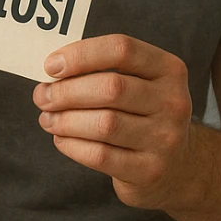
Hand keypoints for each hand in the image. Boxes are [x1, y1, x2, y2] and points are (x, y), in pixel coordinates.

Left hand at [32, 35, 192, 211]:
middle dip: (66, 91)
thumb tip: (52, 70)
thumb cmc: (142, 114)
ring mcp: (165, 139)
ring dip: (65, 120)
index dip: (81, 54)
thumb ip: (102, 71)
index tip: (51, 65)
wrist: (178, 167)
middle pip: (110, 87)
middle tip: (42, 96)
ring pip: (103, 123)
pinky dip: (72, 145)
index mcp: (169, 70)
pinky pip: (100, 155)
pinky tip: (61, 139)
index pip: (121, 49)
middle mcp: (173, 102)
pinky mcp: (150, 171)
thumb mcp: (138, 83)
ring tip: (48, 119)